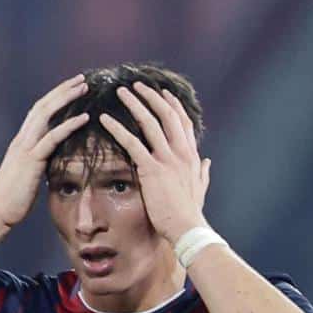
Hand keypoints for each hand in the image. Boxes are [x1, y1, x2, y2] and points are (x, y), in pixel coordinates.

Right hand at [0, 74, 90, 228]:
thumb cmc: (12, 200)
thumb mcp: (27, 176)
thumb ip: (38, 164)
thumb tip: (51, 163)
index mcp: (20, 143)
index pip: (38, 112)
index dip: (54, 98)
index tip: (70, 88)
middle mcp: (21, 140)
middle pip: (42, 106)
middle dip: (62, 90)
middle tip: (81, 79)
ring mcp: (25, 148)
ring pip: (46, 114)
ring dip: (66, 98)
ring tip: (84, 87)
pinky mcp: (31, 160)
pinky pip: (52, 137)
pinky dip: (69, 125)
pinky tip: (85, 117)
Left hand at [98, 83, 211, 242]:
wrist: (187, 227)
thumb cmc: (190, 211)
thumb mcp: (200, 187)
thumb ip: (203, 172)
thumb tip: (207, 161)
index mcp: (191, 155)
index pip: (182, 122)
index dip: (172, 105)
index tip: (163, 93)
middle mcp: (180, 151)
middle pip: (166, 114)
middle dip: (151, 96)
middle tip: (137, 85)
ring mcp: (167, 158)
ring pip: (149, 122)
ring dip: (134, 104)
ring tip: (121, 92)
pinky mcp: (151, 169)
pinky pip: (131, 142)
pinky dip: (117, 128)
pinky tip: (104, 119)